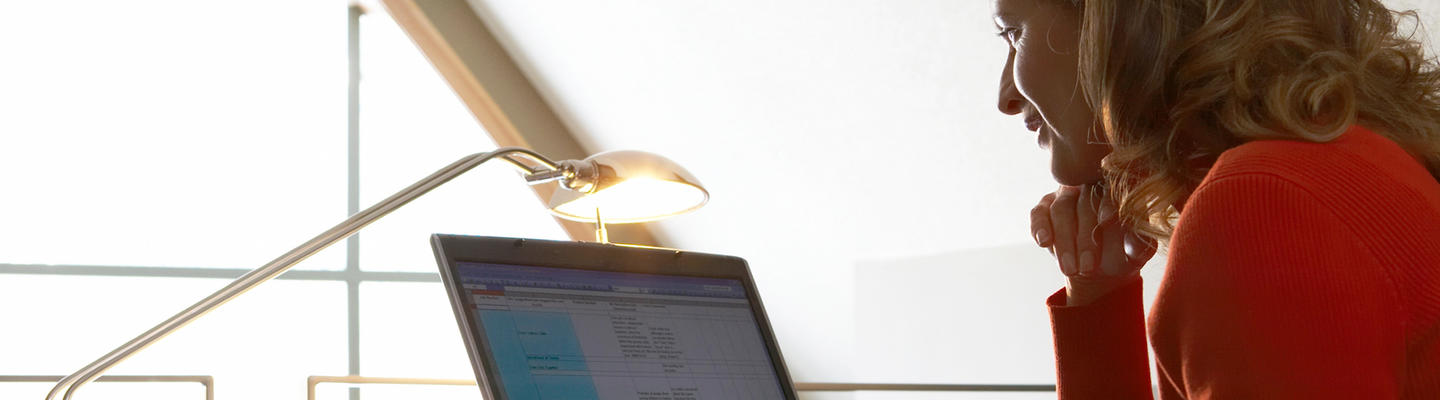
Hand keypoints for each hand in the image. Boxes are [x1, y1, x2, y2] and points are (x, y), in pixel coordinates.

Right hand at [1031, 184, 1157, 305]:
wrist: (1099, 268)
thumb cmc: (1123, 253)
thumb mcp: (1136, 253)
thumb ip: (1139, 243)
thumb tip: (1136, 236)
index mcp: (1116, 191)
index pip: (1111, 191)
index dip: (1107, 204)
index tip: (1105, 223)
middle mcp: (1088, 187)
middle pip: (1084, 204)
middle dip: (1084, 238)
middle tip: (1088, 267)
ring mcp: (1065, 196)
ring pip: (1060, 210)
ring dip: (1064, 242)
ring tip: (1071, 269)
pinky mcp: (1044, 208)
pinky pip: (1038, 214)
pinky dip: (1039, 227)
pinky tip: (1044, 242)